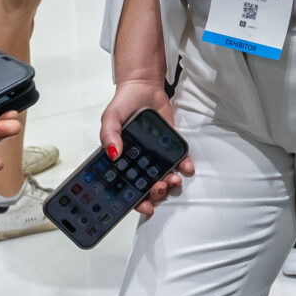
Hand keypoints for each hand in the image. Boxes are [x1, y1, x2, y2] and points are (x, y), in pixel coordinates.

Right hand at [99, 77, 193, 221]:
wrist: (144, 87)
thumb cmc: (123, 103)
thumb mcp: (111, 117)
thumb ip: (109, 135)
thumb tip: (112, 154)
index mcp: (121, 161)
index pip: (127, 188)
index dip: (136, 201)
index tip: (146, 208)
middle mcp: (138, 162)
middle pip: (148, 186)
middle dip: (156, 193)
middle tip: (160, 188)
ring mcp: (155, 155)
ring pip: (164, 176)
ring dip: (171, 182)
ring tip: (174, 180)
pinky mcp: (169, 145)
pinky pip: (178, 160)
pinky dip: (184, 165)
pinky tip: (187, 167)